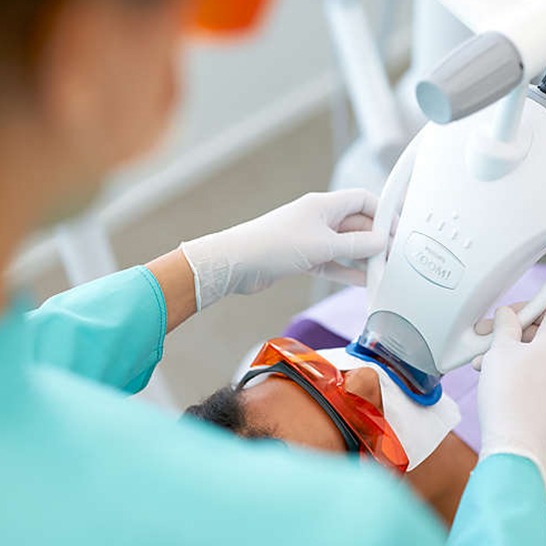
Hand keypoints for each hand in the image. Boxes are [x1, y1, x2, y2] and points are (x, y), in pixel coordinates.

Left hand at [181, 190, 385, 309]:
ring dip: (362, 259)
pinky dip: (345, 271)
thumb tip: (382, 243)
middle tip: (394, 258)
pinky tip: (361, 282)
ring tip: (382, 273)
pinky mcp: (302, 257)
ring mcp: (310, 238)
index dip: (383, 213)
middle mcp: (319, 219)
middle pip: (356, 225)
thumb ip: (355, 246)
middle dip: (375, 240)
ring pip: (345, 247)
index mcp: (324, 205)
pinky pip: (331, 262)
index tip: (398, 231)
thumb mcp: (323, 245)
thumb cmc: (275, 245)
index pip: (363, 200)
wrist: (237, 263)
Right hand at [477, 306, 545, 482]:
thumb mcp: (500, 350)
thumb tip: (506, 316)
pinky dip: (512, 364)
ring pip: (532, 349)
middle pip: (539, 330)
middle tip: (490, 332)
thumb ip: (505, 325)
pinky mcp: (543, 390)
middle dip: (512, 328)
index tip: (512, 311)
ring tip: (484, 356)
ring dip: (507, 347)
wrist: (514, 438)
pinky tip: (491, 370)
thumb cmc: (511, 397)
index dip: (527, 307)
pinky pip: (530, 367)